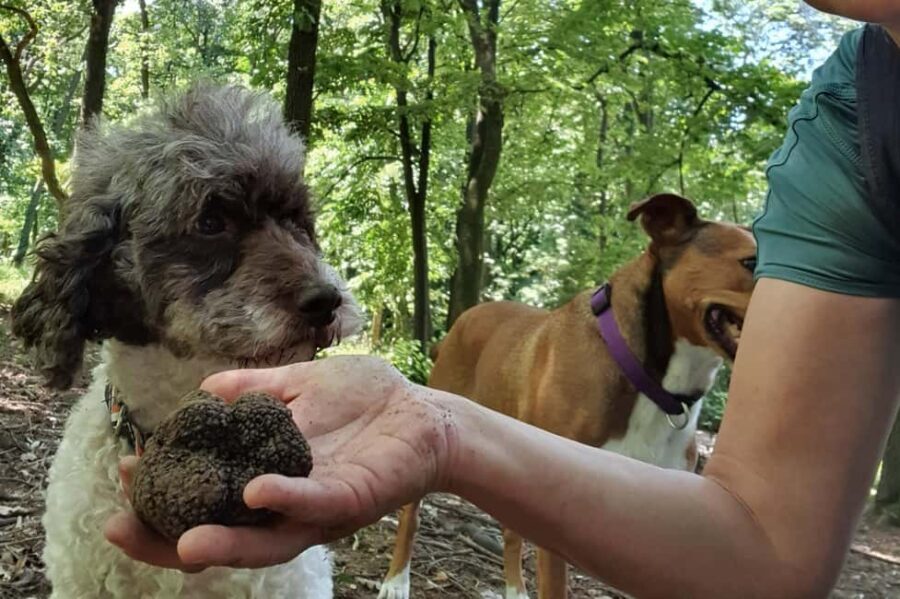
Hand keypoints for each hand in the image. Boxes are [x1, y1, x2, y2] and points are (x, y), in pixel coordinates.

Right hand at [104, 355, 460, 568]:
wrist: (424, 412)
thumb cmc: (365, 402)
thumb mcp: (301, 388)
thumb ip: (256, 390)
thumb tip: (204, 389)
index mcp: (268, 479)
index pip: (206, 497)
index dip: (163, 494)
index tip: (123, 473)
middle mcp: (286, 505)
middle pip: (222, 533)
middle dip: (170, 537)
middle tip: (121, 525)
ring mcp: (318, 508)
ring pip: (263, 538)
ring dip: (221, 542)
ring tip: (180, 541)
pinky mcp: (352, 499)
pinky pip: (314, 505)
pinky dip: (284, 501)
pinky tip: (253, 491)